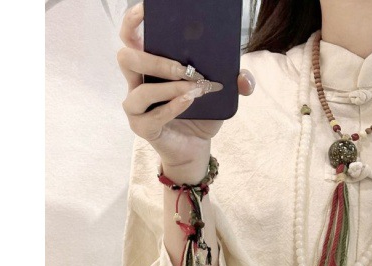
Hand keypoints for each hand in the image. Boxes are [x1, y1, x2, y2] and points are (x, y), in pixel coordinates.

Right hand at [116, 2, 255, 171]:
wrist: (197, 146)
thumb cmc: (200, 113)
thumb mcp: (218, 93)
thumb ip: (233, 81)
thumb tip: (244, 78)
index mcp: (149, 65)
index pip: (130, 35)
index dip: (133, 20)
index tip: (148, 9)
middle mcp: (136, 82)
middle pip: (127, 58)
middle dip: (156, 60)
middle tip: (185, 68)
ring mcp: (136, 106)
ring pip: (140, 91)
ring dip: (169, 88)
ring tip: (193, 89)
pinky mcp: (142, 127)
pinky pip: (152, 115)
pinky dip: (172, 108)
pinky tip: (189, 102)